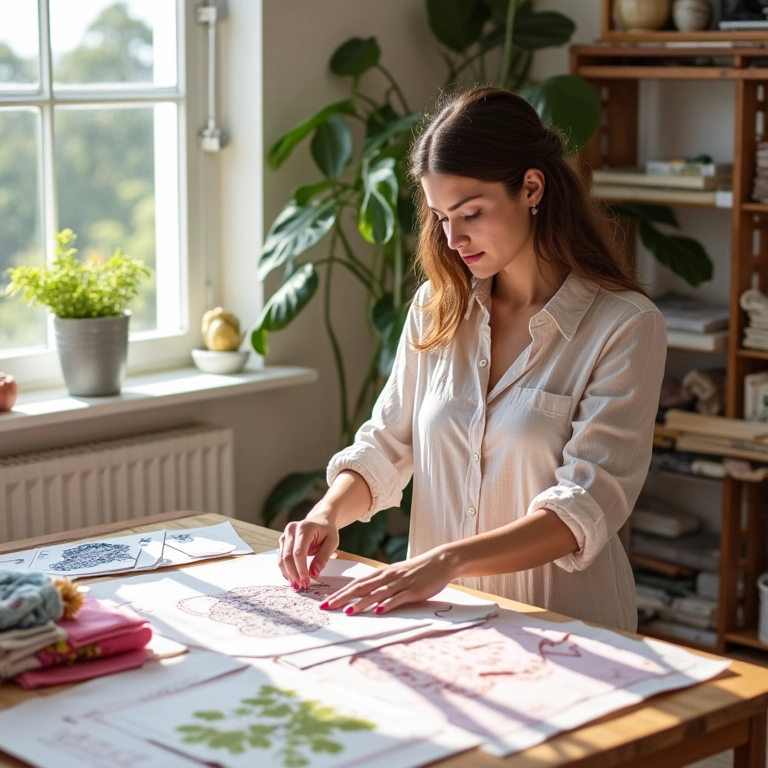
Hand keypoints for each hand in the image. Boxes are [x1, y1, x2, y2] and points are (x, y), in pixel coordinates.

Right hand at [278, 511, 338, 589]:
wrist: (320, 519)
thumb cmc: (327, 531)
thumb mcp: (332, 542)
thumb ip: (323, 557)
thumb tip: (313, 574)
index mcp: (305, 527)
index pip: (299, 552)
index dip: (301, 569)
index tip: (306, 581)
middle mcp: (291, 529)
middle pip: (287, 556)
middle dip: (294, 574)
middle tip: (301, 586)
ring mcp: (285, 535)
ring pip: (282, 559)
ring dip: (288, 574)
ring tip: (297, 585)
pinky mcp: (282, 541)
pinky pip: (281, 558)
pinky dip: (286, 570)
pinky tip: (292, 578)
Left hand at [320, 548, 455, 615]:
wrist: (441, 561)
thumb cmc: (418, 570)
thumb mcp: (397, 575)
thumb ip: (382, 584)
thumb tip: (366, 596)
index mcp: (383, 573)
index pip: (357, 584)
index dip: (340, 592)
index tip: (326, 602)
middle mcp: (388, 577)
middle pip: (361, 588)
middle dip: (343, 598)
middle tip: (327, 607)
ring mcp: (400, 583)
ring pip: (377, 593)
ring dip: (362, 603)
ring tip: (348, 612)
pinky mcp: (413, 590)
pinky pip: (398, 598)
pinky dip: (388, 604)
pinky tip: (379, 611)